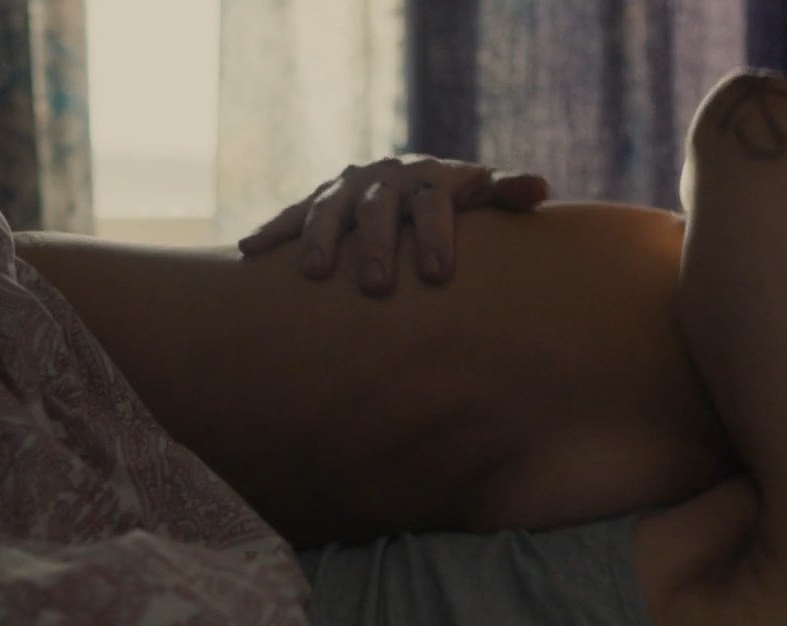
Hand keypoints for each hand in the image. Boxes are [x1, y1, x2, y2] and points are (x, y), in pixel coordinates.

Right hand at [236, 154, 550, 294]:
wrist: (416, 184)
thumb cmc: (459, 203)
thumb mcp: (483, 193)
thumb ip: (507, 190)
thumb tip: (539, 188)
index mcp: (433, 178)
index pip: (435, 201)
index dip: (435, 234)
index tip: (436, 275)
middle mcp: (388, 178)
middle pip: (380, 207)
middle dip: (377, 245)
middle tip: (378, 285)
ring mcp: (350, 187)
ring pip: (332, 208)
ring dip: (323, 238)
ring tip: (317, 273)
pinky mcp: (321, 200)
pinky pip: (293, 214)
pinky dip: (272, 230)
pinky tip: (247, 249)